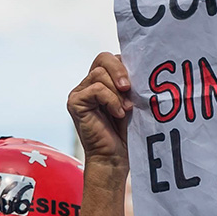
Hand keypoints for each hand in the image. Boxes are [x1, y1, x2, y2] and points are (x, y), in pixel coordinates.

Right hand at [68, 52, 134, 167]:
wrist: (115, 158)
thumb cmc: (126, 133)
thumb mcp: (133, 102)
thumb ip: (131, 84)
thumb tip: (141, 64)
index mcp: (102, 82)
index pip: (110, 58)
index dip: (125, 64)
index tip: (137, 80)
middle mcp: (88, 84)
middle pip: (102, 58)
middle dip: (120, 69)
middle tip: (129, 88)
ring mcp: (79, 93)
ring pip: (99, 74)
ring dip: (117, 91)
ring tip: (126, 108)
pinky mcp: (75, 102)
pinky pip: (95, 89)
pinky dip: (110, 100)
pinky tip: (118, 113)